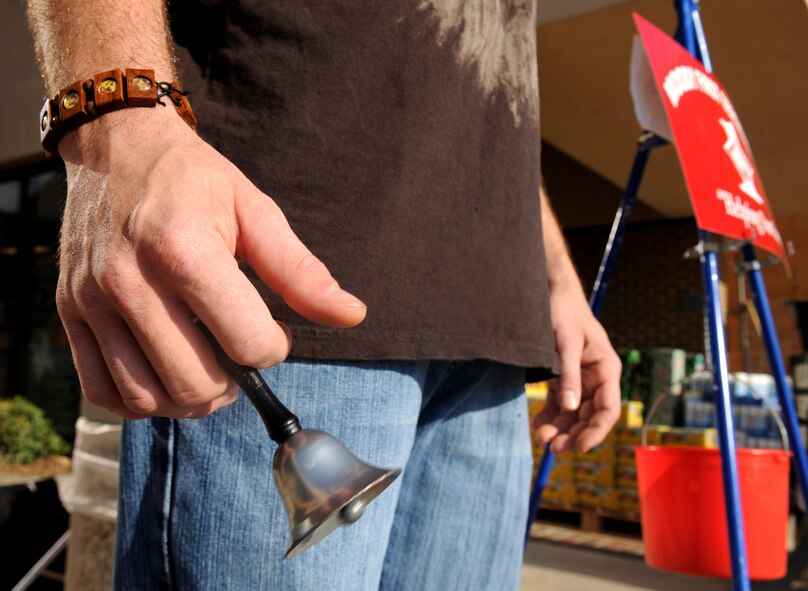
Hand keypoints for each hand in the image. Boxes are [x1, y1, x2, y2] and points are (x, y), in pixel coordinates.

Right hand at [56, 108, 365, 418]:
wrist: (115, 146)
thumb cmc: (193, 180)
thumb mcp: (255, 211)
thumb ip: (301, 272)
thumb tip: (352, 315)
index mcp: (183, 249)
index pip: (246, 343)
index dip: (272, 348)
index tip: (271, 331)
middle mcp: (130, 280)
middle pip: (194, 382)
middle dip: (233, 382)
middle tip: (239, 356)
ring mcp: (92, 300)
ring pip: (147, 397)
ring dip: (188, 400)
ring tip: (206, 371)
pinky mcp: (69, 313)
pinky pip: (102, 390)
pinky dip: (139, 400)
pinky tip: (164, 375)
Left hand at [533, 283, 621, 452]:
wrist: (548, 291)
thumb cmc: (562, 312)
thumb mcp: (563, 343)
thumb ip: (568, 376)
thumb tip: (569, 409)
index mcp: (606, 370)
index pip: (608, 410)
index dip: (595, 432)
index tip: (578, 446)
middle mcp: (597, 378)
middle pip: (589, 416)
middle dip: (573, 434)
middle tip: (552, 447)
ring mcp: (580, 380)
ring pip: (573, 414)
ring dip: (560, 428)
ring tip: (541, 438)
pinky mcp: (563, 378)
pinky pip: (560, 403)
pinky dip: (550, 416)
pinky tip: (539, 425)